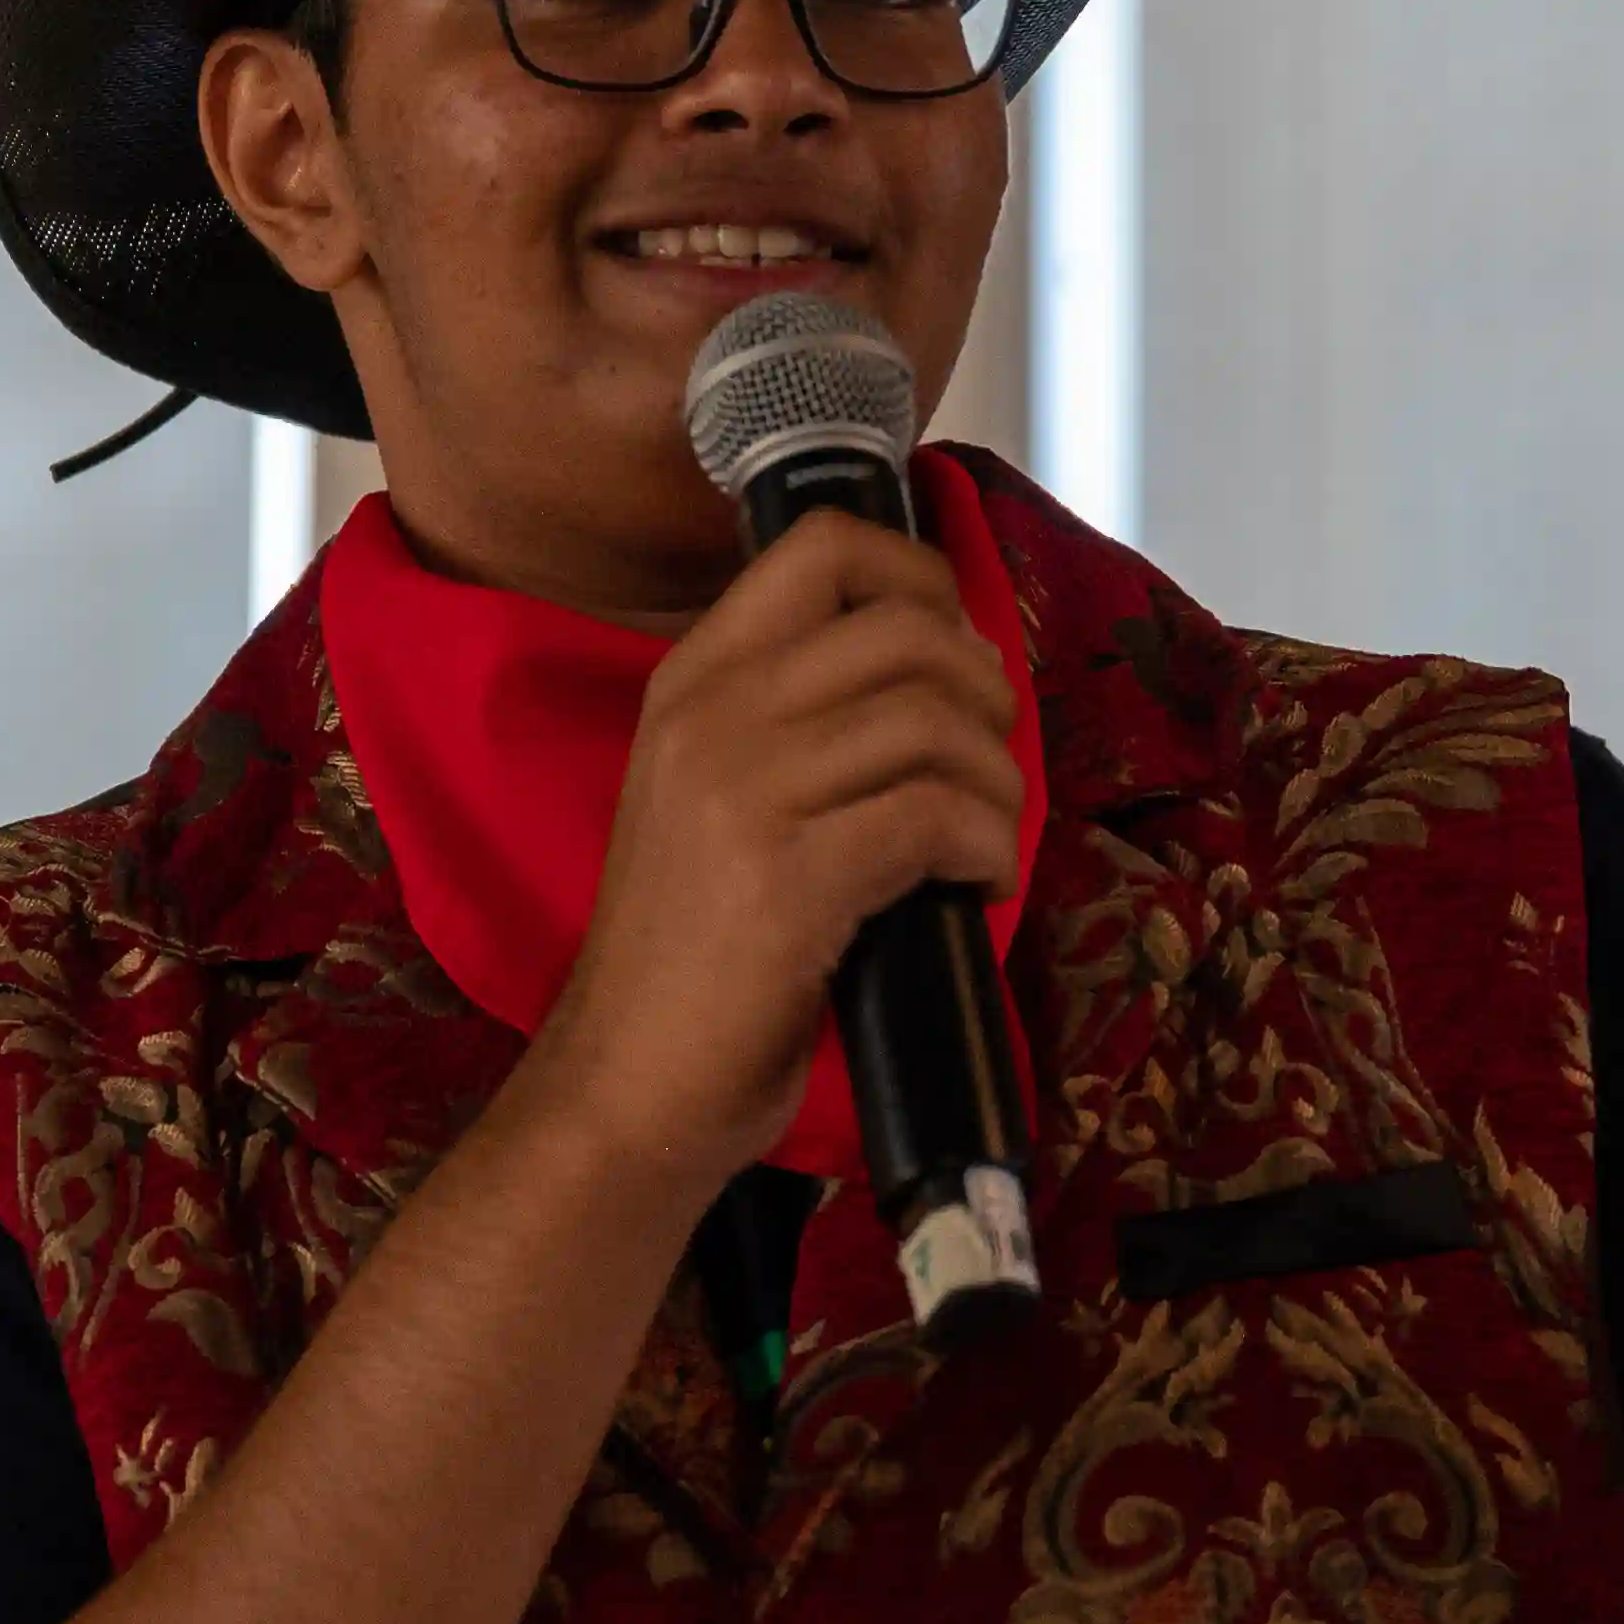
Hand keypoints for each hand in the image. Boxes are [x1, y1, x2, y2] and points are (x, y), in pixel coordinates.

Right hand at [514, 513, 1020, 1196]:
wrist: (626, 1078)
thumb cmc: (692, 949)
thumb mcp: (714, 794)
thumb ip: (797, 717)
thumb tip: (946, 662)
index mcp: (691, 680)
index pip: (822, 545)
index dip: (920, 577)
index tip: (956, 651)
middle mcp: (712, 713)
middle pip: (905, 630)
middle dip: (984, 693)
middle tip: (985, 765)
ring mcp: (744, 791)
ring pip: (936, 722)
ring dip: (997, 784)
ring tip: (983, 842)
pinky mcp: (790, 878)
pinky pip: (939, 815)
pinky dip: (988, 848)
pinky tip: (977, 887)